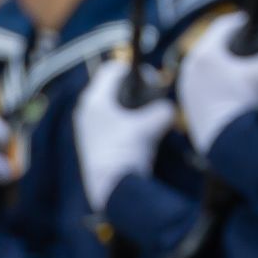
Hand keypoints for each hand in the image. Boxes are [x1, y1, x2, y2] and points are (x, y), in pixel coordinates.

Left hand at [74, 60, 176, 211]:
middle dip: (136, 89)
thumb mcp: (149, 126)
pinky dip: (128, 120)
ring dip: (133, 106)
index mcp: (95, 101)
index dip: (133, 69)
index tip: (151, 77)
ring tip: (151, 115)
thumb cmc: (125, 151)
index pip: (112, 70)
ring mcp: (90, 127)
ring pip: (114, 105)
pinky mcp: (95, 142)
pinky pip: (113, 121)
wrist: (111, 188)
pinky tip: (142, 132)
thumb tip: (169, 109)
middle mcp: (88, 110)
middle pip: (114, 87)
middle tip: (154, 96)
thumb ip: (162, 111)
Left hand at [176, 10, 257, 154]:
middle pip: (215, 45)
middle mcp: (189, 66)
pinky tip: (234, 89)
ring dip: (225, 63)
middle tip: (254, 46)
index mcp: (205, 53)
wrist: (228, 141)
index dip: (244, 21)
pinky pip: (203, 83)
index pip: (224, 24)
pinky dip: (218, 81)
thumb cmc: (246, 102)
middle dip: (235, 44)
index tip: (257, 24)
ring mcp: (186, 86)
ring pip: (208, 65)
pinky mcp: (187, 103)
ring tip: (245, 70)